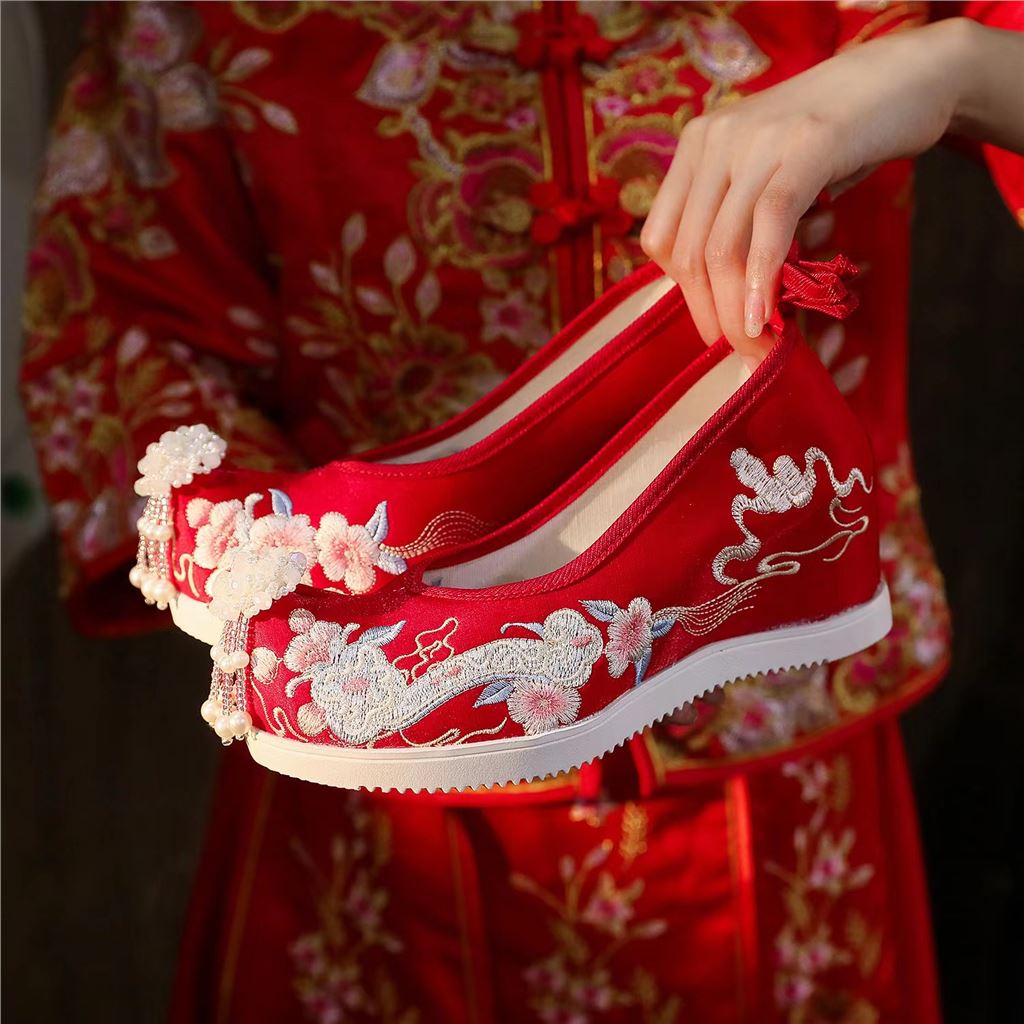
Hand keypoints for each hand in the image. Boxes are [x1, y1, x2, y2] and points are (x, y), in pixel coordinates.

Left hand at [641, 17, 1023, 357]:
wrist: (905, 76)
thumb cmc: (833, 139)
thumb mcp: (766, 174)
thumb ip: (739, 222)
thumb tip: (723, 302)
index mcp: (696, 146)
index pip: (663, 238)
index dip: (683, 293)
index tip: (713, 324)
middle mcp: (716, 138)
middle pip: (691, 251)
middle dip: (710, 314)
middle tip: (738, 352)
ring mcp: (758, 139)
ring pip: (724, 247)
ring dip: (736, 311)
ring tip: (756, 346)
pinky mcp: (808, 144)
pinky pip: (770, 224)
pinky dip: (763, 280)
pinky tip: (767, 317)